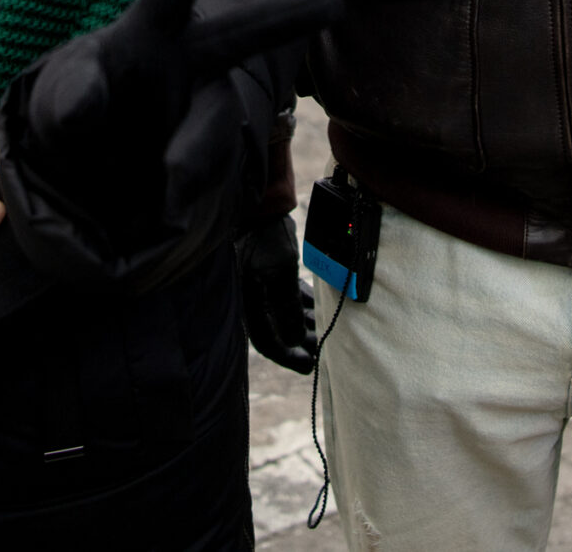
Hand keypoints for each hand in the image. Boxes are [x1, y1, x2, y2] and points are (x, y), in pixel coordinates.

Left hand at [11, 0, 343, 215]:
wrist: (86, 184)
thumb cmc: (77, 111)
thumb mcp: (56, 100)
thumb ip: (67, 95)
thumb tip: (89, 108)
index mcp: (152, 28)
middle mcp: (192, 64)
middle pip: (241, 35)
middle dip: (285, 17)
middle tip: (330, 2)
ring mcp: (204, 114)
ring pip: (219, 121)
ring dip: (198, 149)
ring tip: (171, 183)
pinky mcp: (207, 164)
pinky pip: (205, 178)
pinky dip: (178, 193)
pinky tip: (160, 208)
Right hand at [238, 213, 318, 373]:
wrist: (261, 205)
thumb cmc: (265, 236)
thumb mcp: (279, 272)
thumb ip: (286, 307)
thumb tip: (294, 340)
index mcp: (249, 303)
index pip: (267, 342)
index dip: (289, 357)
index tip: (310, 365)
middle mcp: (253, 299)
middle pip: (278, 332)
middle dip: (301, 344)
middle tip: (321, 352)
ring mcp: (261, 286)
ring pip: (285, 316)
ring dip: (304, 326)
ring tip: (323, 335)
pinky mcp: (271, 274)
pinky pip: (287, 299)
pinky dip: (301, 308)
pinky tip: (315, 313)